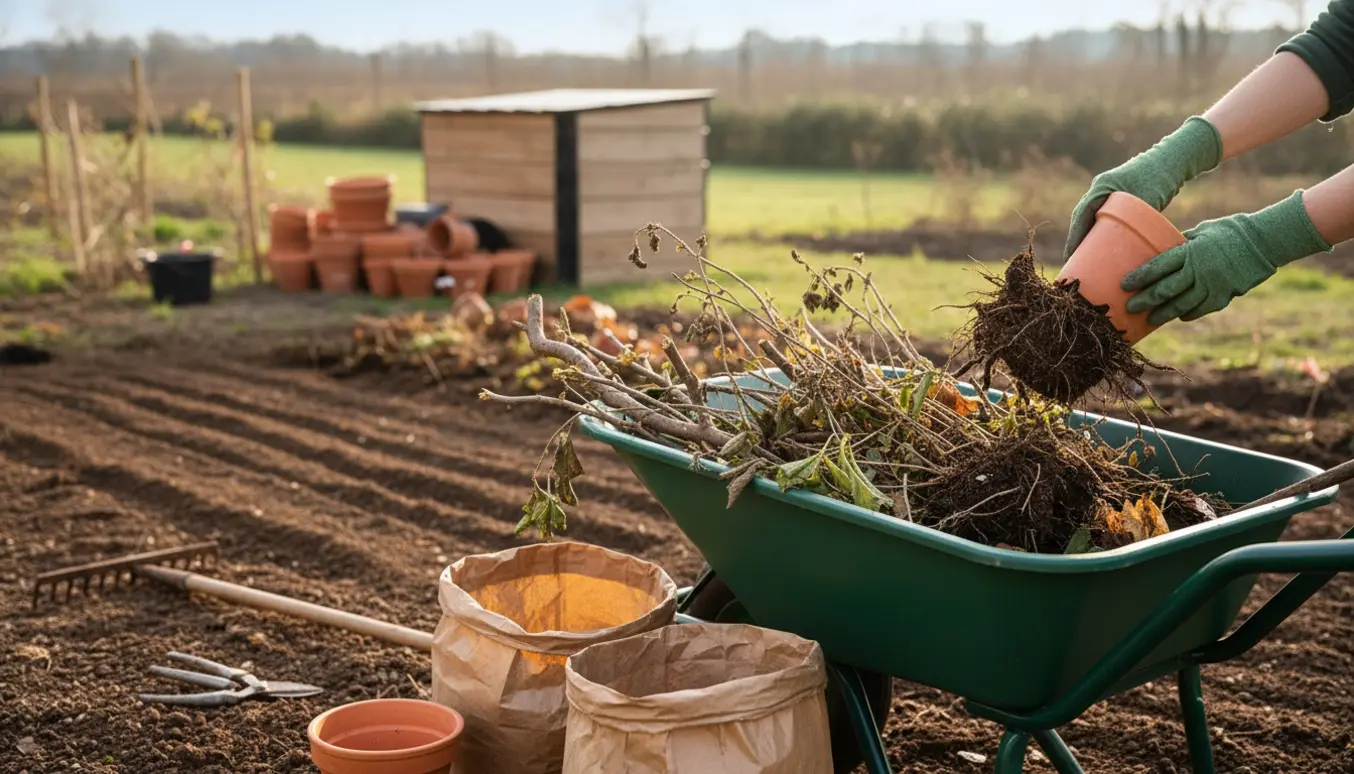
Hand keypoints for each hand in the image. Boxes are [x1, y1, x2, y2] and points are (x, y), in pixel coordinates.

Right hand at [1064, 116, 1222, 259]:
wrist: (1174, 158)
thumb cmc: (1161, 178)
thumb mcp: (1148, 204)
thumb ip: (1139, 225)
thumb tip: (1136, 256)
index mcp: (1101, 187)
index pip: (1080, 215)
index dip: (1074, 238)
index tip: (1070, 257)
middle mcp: (1100, 187)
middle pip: (1081, 217)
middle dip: (1076, 239)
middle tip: (1075, 262)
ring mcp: (1108, 189)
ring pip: (1090, 215)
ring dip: (1084, 234)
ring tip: (1083, 257)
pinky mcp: (1118, 193)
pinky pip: (1100, 213)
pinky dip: (1096, 227)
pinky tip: (1098, 242)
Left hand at [1121, 190, 1331, 324]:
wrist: (1265, 241)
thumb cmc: (1230, 231)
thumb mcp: (1202, 230)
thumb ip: (1182, 243)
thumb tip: (1160, 250)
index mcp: (1189, 251)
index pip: (1157, 267)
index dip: (1139, 277)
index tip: (1123, 285)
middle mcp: (1198, 271)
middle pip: (1164, 290)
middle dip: (1144, 301)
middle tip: (1128, 309)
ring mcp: (1211, 286)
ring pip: (1181, 304)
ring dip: (1162, 313)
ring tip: (1148, 319)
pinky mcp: (1224, 296)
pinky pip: (1200, 309)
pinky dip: (1187, 313)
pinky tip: (1177, 316)